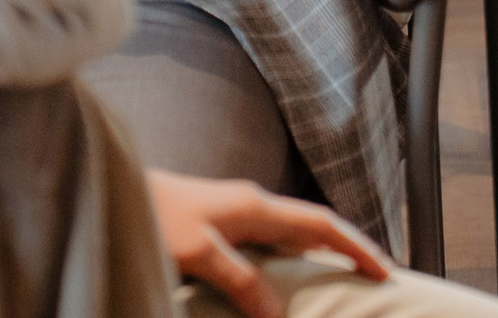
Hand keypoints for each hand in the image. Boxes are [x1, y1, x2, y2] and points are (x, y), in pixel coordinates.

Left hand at [145, 173, 389, 317]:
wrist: (112, 192)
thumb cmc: (152, 218)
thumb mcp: (198, 253)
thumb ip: (240, 281)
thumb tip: (279, 314)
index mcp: (255, 206)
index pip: (320, 223)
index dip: (355, 246)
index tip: (385, 271)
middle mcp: (252, 204)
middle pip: (313, 225)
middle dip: (348, 248)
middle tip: (377, 277)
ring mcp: (236, 211)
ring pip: (293, 232)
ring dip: (321, 251)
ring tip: (342, 277)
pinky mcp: (219, 223)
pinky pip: (271, 240)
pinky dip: (293, 256)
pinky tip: (289, 275)